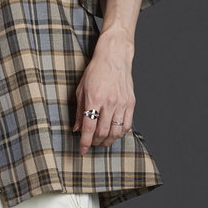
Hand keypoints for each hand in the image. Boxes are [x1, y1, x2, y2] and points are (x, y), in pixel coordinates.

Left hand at [72, 31, 134, 152]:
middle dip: (95, 142)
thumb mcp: (81, 89)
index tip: (82, 150)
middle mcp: (109, 102)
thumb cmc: (95, 71)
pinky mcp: (131, 103)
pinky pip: (127, 125)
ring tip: (101, 141)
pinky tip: (114, 133)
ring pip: (116, 132)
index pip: (89, 127)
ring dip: (107, 141)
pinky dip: (120, 133)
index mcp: (94, 98)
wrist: (114, 57)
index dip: (85, 142)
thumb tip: (77, 129)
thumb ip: (79, 110)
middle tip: (90, 144)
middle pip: (102, 132)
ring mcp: (122, 103)